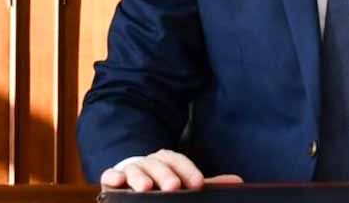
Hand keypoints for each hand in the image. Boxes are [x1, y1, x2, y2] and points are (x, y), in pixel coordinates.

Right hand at [100, 149, 243, 191]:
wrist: (133, 176)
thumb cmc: (163, 181)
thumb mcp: (184, 180)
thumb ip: (206, 182)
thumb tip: (238, 181)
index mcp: (167, 160)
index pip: (179, 161)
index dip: (188, 171)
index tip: (198, 184)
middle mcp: (149, 162)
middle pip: (158, 164)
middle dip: (165, 175)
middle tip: (173, 187)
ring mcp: (130, 169)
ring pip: (135, 169)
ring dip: (139, 177)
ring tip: (145, 188)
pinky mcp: (114, 178)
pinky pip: (110, 175)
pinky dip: (112, 176)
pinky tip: (115, 182)